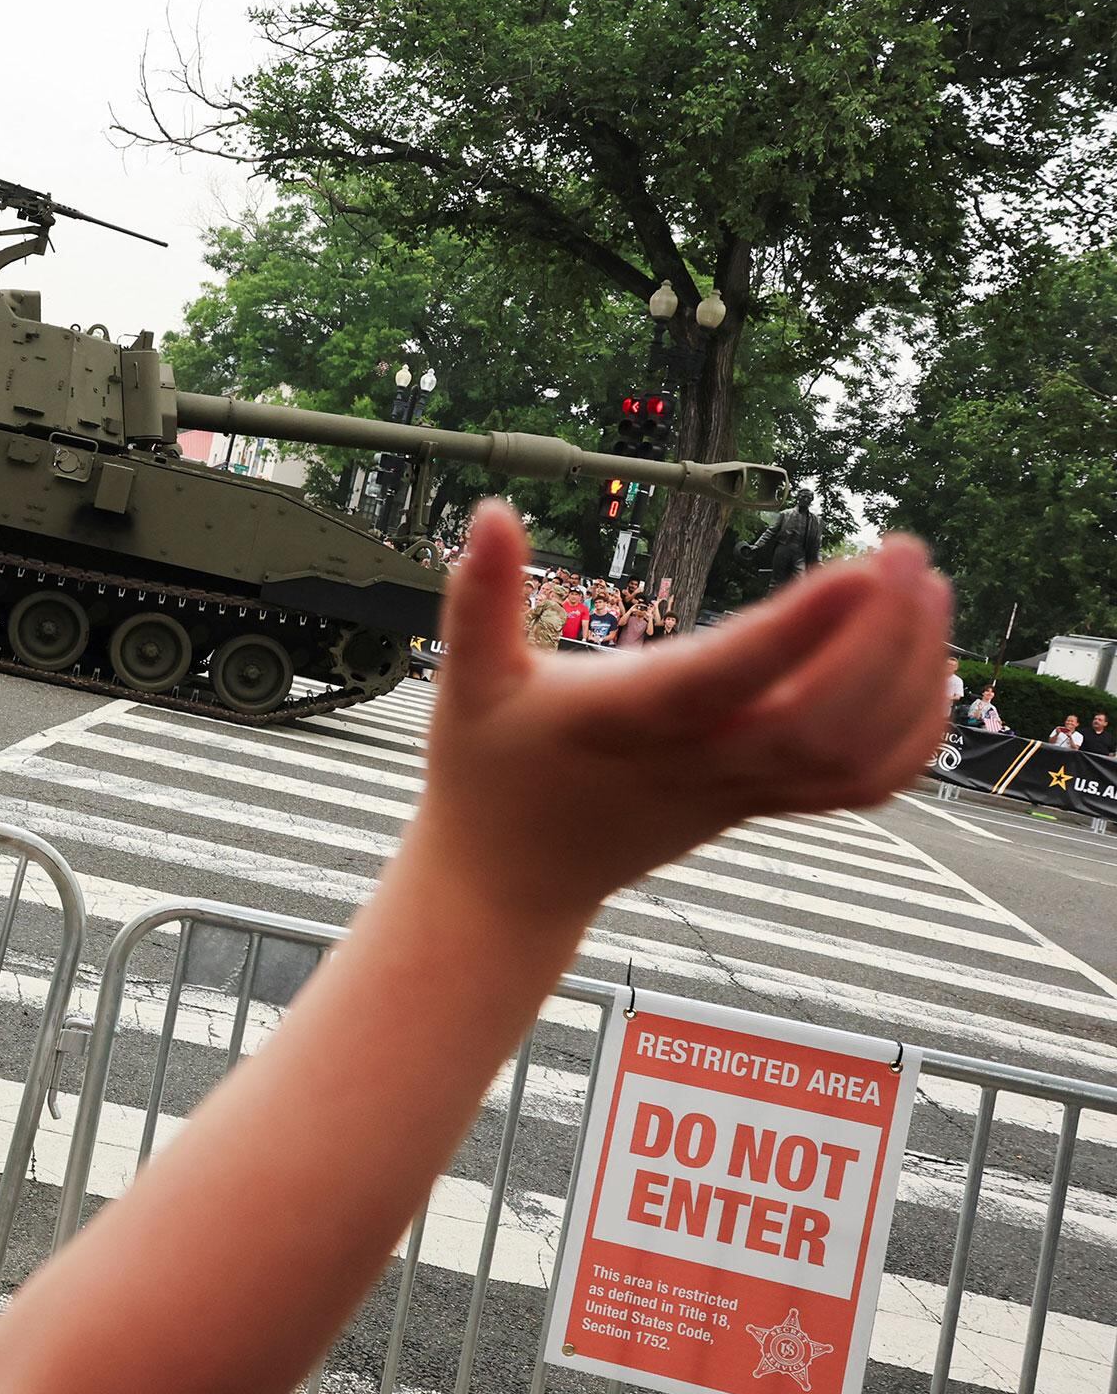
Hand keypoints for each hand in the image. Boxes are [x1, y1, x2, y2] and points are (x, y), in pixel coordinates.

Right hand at [407, 501, 952, 926]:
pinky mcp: (761, 805)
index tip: (863, 566)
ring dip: (911, 675)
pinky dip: (913, 733)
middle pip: (822, 718)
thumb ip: (480, 594)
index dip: (802, 628)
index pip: (729, 677)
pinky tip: (927, 666)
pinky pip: (863, 782)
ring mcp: (738, 790)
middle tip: (906, 551)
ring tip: (928, 589)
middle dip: (885, 636)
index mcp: (627, 722)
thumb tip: (491, 512)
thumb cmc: (487, 772)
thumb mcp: (466, 678)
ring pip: (856, 753)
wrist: (510, 881)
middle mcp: (696, 762)